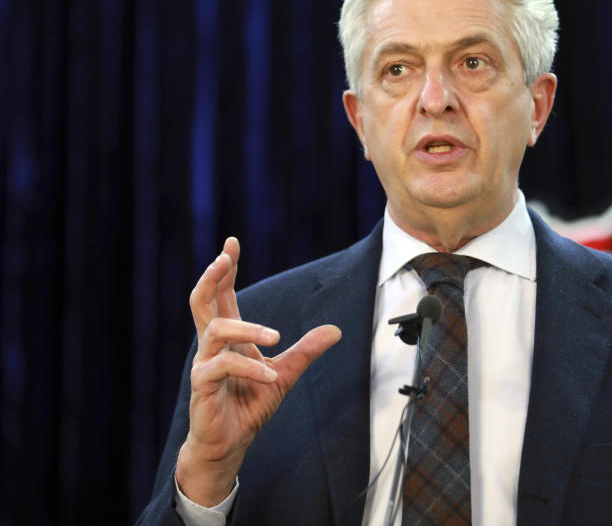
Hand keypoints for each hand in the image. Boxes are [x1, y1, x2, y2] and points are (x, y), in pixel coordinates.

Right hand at [175, 237, 341, 505]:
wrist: (232, 442)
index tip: (231, 244)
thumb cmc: (249, 405)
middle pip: (201, 302)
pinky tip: (270, 377)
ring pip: (215, 330)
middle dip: (212, 277)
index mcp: (230, 338)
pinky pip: (221, 366)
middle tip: (224, 258)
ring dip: (248, 329)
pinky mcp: (202, 385)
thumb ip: (305, 350)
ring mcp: (204, 363)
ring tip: (276, 338)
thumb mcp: (285, 373)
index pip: (222, 296)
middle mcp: (212, 345)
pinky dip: (249, 369)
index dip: (225, 271)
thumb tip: (335, 330)